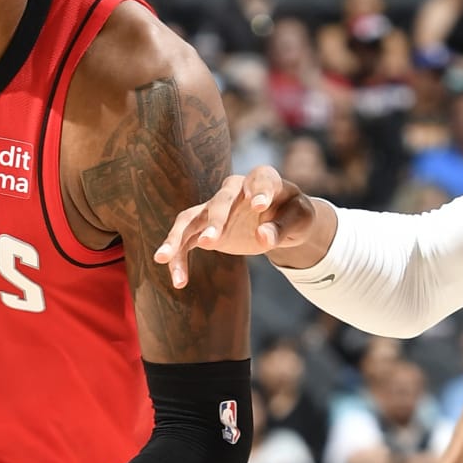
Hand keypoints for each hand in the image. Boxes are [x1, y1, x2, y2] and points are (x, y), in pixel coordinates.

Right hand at [154, 163, 336, 290]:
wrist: (280, 222)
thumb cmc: (292, 215)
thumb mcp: (300, 220)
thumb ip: (282, 228)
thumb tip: (262, 238)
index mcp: (263, 179)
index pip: (259, 180)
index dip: (259, 191)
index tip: (260, 206)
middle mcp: (233, 190)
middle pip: (219, 202)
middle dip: (214, 220)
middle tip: (210, 241)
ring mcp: (214, 209)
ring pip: (189, 219)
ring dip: (176, 239)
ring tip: (162, 259)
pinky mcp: (204, 228)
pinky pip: (185, 242)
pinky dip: (179, 260)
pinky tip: (179, 282)